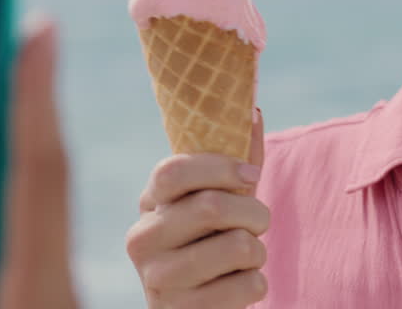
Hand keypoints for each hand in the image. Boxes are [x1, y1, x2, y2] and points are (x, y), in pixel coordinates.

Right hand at [127, 109, 269, 308]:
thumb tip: (253, 112)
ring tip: (245, 258)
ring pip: (237, 247)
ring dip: (258, 251)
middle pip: (212, 206)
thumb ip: (237, 159)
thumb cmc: (214, 242)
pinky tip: (236, 287)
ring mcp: (158, 281)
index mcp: (149, 203)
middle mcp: (142, 239)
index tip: (252, 175)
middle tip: (259, 222)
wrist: (198, 307)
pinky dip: (257, 284)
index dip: (220, 167)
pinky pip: (249, 286)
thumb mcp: (220, 200)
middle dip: (254, 212)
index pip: (173, 171)